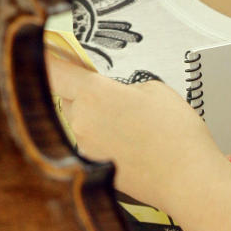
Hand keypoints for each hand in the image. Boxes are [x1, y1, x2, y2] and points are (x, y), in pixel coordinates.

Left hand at [47, 53, 220, 209]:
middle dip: (86, 93)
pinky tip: (133, 143)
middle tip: (113, 92)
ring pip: (82, 123)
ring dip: (98, 118)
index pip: (54, 71)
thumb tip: (112, 94)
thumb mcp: (154, 89)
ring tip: (132, 124)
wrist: (187, 179)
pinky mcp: (93, 170)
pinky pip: (93, 145)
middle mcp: (81, 122)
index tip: (43, 51)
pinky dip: (107, 141)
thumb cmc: (175, 135)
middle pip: (70, 99)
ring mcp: (85, 149)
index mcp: (93, 95)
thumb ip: (123, 86)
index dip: (47, 58)